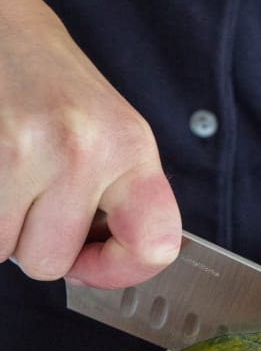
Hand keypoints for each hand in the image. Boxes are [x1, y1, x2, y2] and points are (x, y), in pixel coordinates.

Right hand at [0, 0, 180, 287]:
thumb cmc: (45, 80)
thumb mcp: (105, 132)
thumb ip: (115, 201)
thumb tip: (97, 268)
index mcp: (130, 145)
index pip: (155, 246)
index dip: (119, 270)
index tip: (91, 263)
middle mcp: (83, 148)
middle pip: (50, 264)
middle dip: (31, 240)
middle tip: (29, 190)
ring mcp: (24, 149)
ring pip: (3, 251)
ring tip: (7, 172)